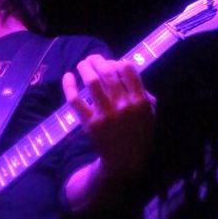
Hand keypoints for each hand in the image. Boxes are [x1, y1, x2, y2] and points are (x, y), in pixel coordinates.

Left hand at [62, 54, 155, 178]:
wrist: (124, 160)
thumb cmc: (138, 135)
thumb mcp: (150, 115)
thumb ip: (145, 94)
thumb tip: (131, 74)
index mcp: (140, 101)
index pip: (128, 70)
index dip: (118, 62)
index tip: (113, 64)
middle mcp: (123, 106)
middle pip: (108, 73)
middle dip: (99, 61)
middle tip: (93, 58)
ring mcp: (105, 114)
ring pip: (92, 82)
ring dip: (86, 68)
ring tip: (83, 63)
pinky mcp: (89, 123)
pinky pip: (76, 101)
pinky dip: (69, 86)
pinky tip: (68, 76)